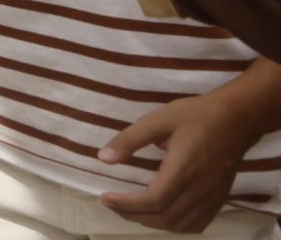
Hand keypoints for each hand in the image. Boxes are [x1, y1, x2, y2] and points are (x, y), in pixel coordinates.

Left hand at [99, 88, 267, 232]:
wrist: (237, 118)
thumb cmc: (197, 115)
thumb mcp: (158, 119)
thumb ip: (130, 139)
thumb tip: (104, 158)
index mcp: (183, 170)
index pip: (152, 201)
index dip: (126, 204)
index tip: (105, 198)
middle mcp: (199, 190)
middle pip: (164, 217)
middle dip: (133, 215)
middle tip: (112, 204)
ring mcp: (212, 197)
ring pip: (180, 224)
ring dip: (152, 222)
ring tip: (130, 210)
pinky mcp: (219, 198)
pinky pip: (197, 224)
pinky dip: (176, 226)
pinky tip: (161, 215)